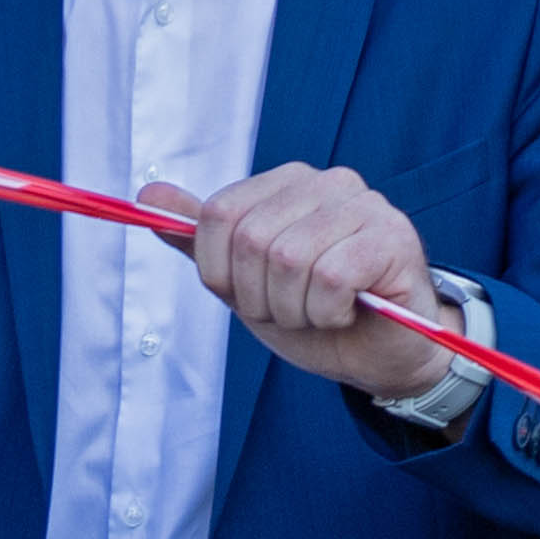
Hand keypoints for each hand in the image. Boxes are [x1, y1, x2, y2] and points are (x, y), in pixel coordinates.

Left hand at [163, 165, 449, 404]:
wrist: (380, 356)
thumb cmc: (316, 314)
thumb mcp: (244, 282)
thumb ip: (201, 239)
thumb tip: (148, 194)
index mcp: (287, 184)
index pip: (218, 213)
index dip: (219, 270)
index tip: (247, 294)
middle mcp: (327, 181)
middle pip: (251, 239)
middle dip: (260, 296)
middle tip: (290, 309)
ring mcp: (364, 205)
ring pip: (288, 259)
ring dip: (295, 309)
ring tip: (318, 312)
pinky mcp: (391, 237)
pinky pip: (330, 277)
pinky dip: (325, 312)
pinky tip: (344, 312)